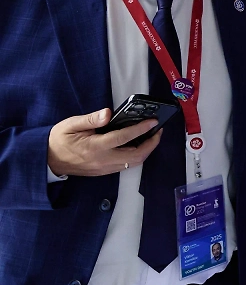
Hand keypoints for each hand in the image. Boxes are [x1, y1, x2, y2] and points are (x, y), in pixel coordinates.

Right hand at [47, 109, 161, 176]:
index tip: (153, 121)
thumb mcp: (71, 124)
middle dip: (152, 143)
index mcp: (95, 147)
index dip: (141, 129)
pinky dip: (137, 156)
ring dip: (146, 150)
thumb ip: (91, 119)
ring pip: (134, 162)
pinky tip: (138, 145)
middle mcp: (103, 160)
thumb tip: (108, 113)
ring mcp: (105, 168)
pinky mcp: (104, 171)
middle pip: (136, 155)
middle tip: (158, 130)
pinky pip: (126, 165)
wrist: (48, 159)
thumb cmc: (59, 140)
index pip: (124, 137)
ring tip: (151, 136)